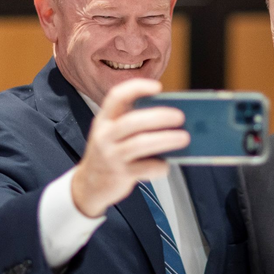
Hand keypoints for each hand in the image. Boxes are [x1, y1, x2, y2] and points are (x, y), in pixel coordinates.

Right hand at [71, 78, 188, 216]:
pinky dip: (160, 166)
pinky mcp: (120, 174)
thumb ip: (135, 123)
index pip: (116, 96)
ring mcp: (111, 155)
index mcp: (104, 119)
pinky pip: (146, 168)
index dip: (137, 88)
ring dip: (166, 139)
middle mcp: (105, 135)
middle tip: (180, 117)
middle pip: (133, 121)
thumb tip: (172, 117)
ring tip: (184, 138)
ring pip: (140, 144)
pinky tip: (166, 165)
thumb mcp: (114, 134)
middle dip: (160, 117)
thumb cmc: (110, 154)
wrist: (89, 185)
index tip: (157, 87)